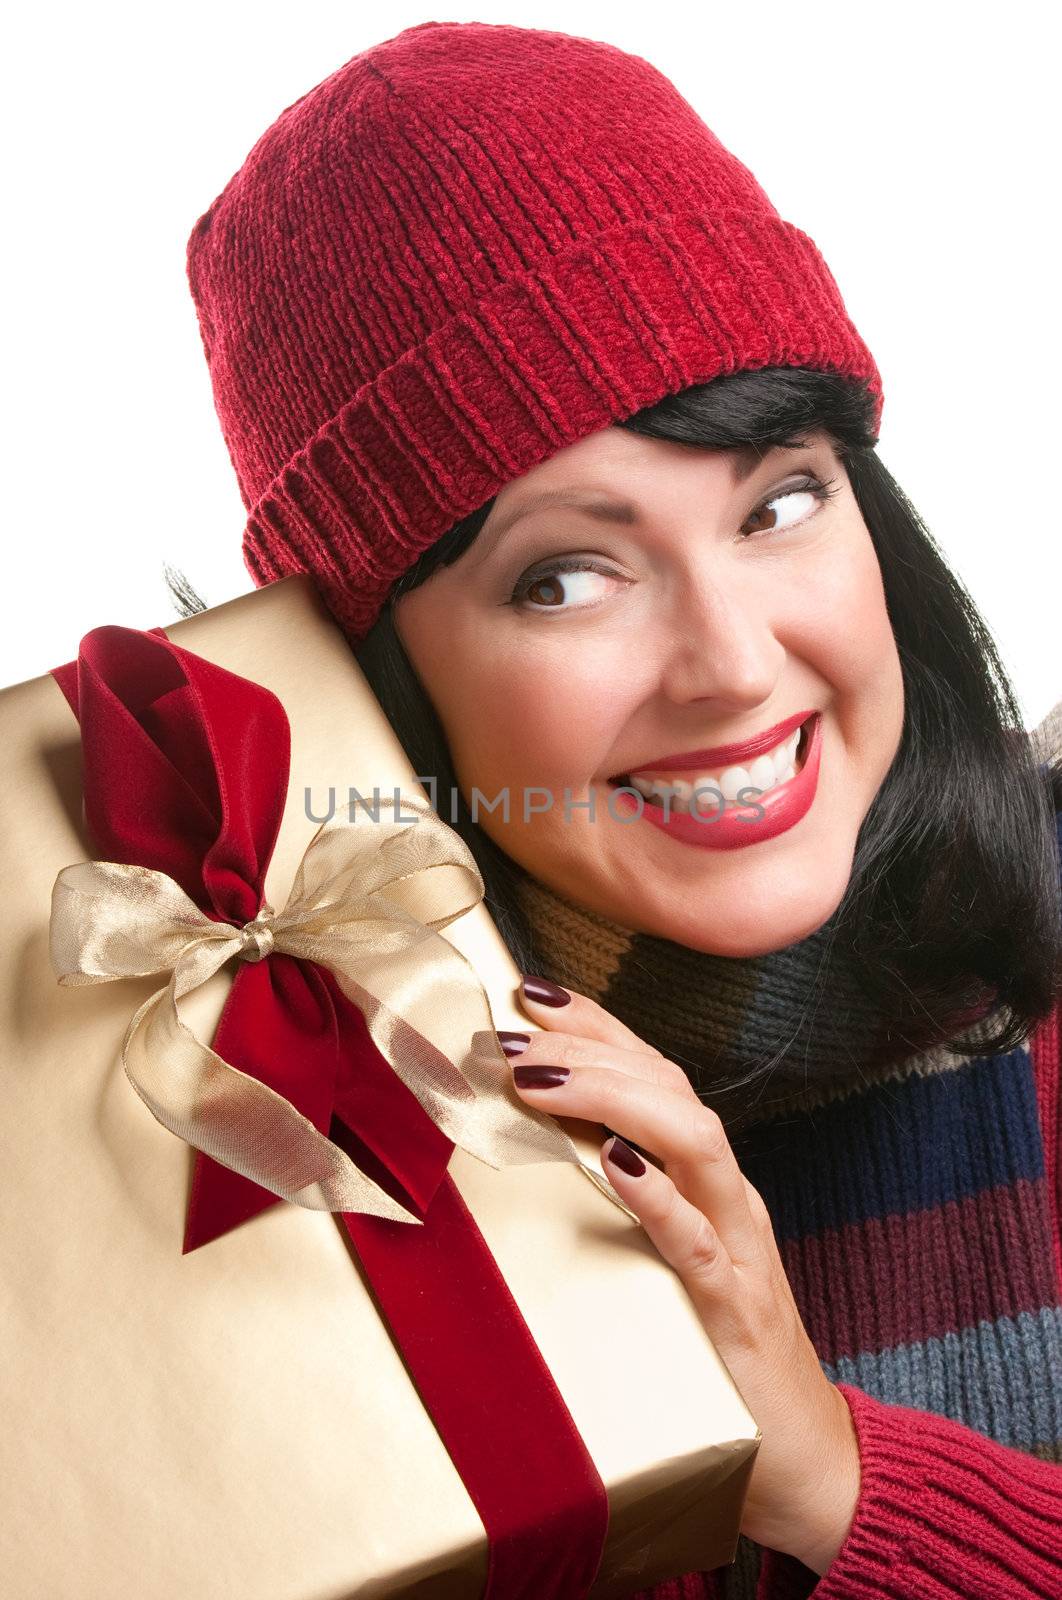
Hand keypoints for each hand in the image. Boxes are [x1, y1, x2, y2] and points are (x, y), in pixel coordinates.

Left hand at [503, 975, 861, 1575]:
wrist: (803, 1453)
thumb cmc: (717, 1347)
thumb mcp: (663, 1258)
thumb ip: (618, 1202)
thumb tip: (532, 1152)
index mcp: (706, 1178)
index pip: (655, 1072)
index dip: (597, 1025)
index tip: (531, 990)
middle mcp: (727, 1195)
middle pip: (669, 1090)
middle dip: (588, 1050)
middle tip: (509, 1035)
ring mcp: (739, 1246)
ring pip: (693, 1142)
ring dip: (612, 1100)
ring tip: (539, 1082)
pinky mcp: (736, 1311)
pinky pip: (700, 1243)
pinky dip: (658, 1198)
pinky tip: (616, 1166)